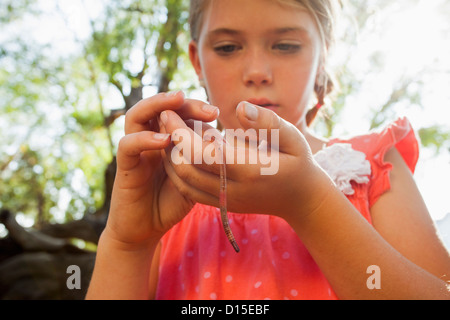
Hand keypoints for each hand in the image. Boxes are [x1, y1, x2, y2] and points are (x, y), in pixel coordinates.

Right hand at [105, 91, 219, 245]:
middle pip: (159, 108)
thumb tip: (225, 142)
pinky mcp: (124, 167)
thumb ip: (203, 160)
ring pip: (136, 116)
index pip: (177, 113)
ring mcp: (136, 151)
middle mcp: (149, 140)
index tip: (216, 113)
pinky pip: (128, 145)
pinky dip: (144, 138)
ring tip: (177, 100)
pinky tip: (164, 139)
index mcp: (167, 140)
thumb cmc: (172, 202)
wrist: (145, 230)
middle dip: (183, 103)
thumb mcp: (195, 178)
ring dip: (156, 104)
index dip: (196, 109)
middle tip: (207, 109)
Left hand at [160, 101, 332, 221]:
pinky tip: (178, 149)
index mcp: (250, 170)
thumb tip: (240, 108)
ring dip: (170, 155)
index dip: (182, 134)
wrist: (300, 200)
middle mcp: (233, 190)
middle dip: (170, 141)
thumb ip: (267, 123)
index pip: (204, 154)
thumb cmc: (298, 162)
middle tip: (164, 115)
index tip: (170, 112)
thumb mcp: (293, 138)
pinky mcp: (221, 204)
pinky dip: (177, 170)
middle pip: (187, 169)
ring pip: (183, 182)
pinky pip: (189, 190)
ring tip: (168, 128)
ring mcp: (225, 201)